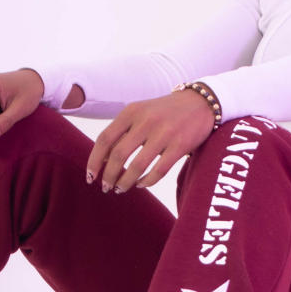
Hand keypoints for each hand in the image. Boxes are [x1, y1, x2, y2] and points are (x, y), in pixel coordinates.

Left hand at [86, 90, 216, 192]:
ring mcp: (164, 133)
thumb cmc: (164, 112)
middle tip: (105, 187)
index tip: (90, 176)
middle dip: (109, 175)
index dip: (94, 161)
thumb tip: (103, 160)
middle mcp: (146, 121)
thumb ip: (122, 131)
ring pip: (137, 166)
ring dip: (125, 182)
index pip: (105, 139)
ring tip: (120, 189)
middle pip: (119, 155)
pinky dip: (146, 182)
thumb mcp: (141, 113)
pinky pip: (159, 171)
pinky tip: (141, 184)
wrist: (200, 102)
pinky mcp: (180, 145)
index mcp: (131, 111)